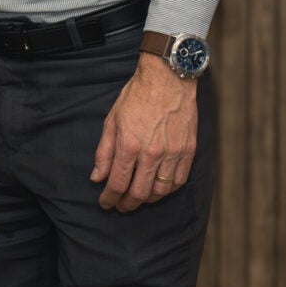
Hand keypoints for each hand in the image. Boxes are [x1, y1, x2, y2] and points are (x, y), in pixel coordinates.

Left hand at [91, 54, 198, 210]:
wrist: (167, 80)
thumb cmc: (136, 97)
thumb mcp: (112, 121)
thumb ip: (104, 152)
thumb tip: (97, 177)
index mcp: (129, 144)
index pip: (117, 183)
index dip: (110, 198)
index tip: (105, 203)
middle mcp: (152, 153)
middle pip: (139, 192)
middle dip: (127, 204)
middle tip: (120, 206)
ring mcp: (173, 153)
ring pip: (161, 190)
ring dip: (147, 200)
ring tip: (138, 199)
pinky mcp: (188, 151)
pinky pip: (179, 181)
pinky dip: (168, 190)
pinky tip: (159, 189)